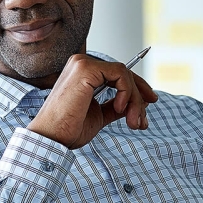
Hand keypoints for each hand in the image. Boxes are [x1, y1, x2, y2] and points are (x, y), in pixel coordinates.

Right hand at [28, 54, 157, 148]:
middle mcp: (81, 63)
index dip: (137, 87)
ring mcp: (83, 64)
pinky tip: (120, 109)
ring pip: (124, 74)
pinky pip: (120, 74)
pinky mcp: (85, 69)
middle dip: (139, 97)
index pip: (117, 74)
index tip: (150, 103)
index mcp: (82, 73)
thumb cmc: (69, 129)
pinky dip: (126, 92)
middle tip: (143, 121)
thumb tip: (136, 103)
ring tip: (133, 122)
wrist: (52, 139)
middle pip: (124, 73)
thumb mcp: (100, 115)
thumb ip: (115, 106)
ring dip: (135, 99)